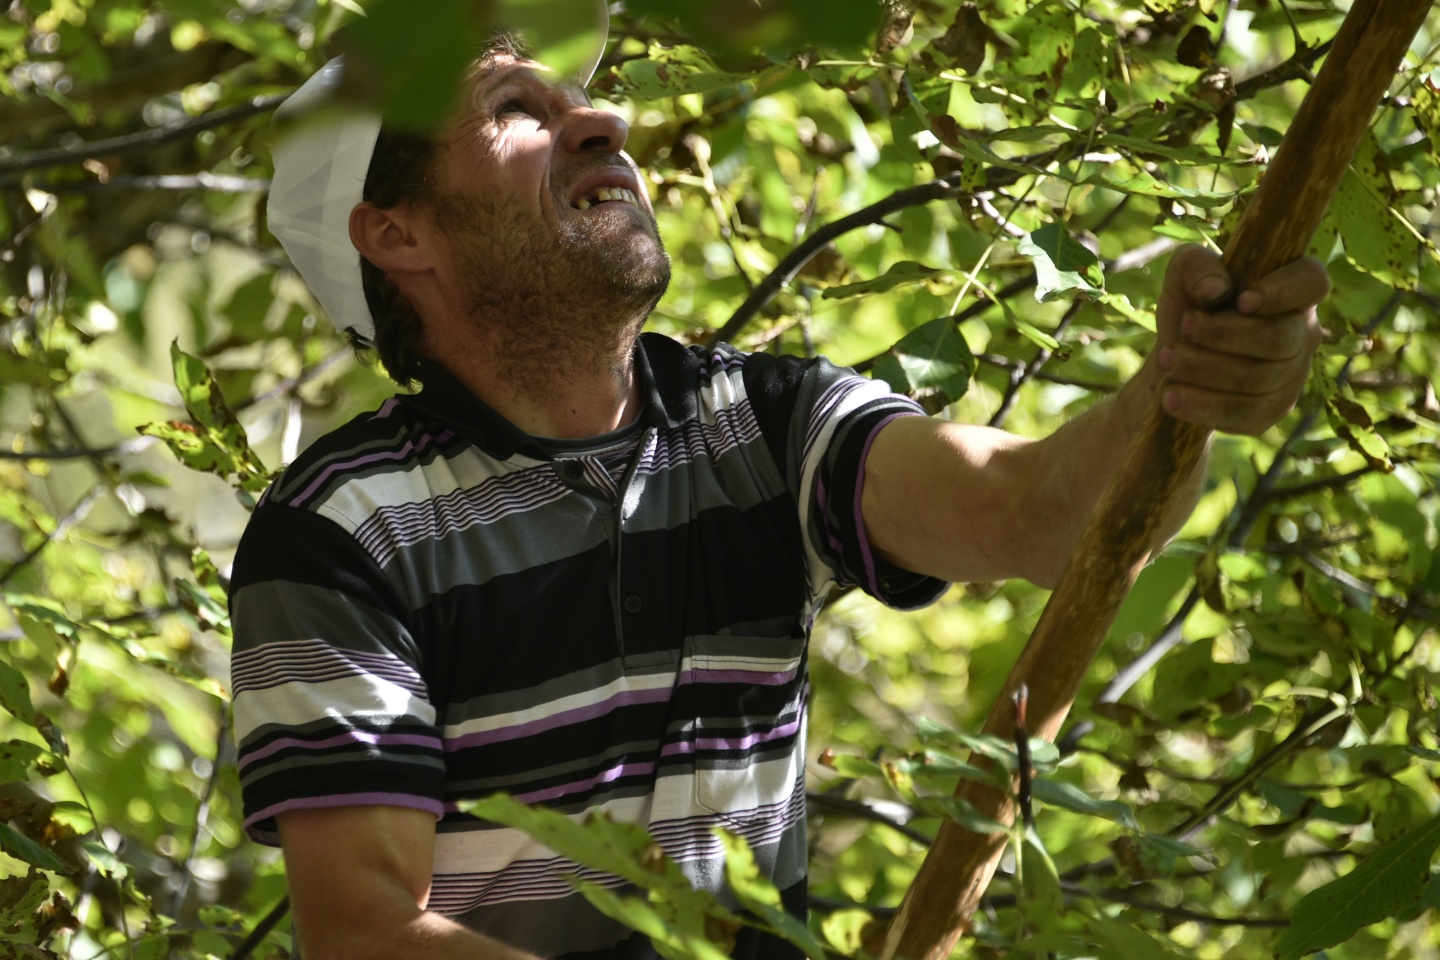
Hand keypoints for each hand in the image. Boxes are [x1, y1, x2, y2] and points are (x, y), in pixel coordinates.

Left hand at [1153, 245, 1327, 435]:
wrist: (1172, 362)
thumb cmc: (1190, 307)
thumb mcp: (1181, 277)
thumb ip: (1195, 267)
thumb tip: (1215, 288)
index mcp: (1293, 290)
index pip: (1312, 281)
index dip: (1282, 291)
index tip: (1241, 300)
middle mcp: (1302, 334)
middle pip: (1278, 338)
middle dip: (1223, 334)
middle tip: (1183, 327)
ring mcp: (1291, 376)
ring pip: (1257, 378)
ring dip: (1203, 368)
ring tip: (1165, 359)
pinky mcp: (1269, 412)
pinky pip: (1243, 413)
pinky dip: (1202, 405)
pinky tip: (1171, 397)